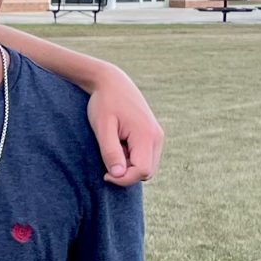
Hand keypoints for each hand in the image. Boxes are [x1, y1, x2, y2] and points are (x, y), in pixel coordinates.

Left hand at [85, 70, 163, 185]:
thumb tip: (118, 175)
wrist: (112, 82)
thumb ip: (110, 152)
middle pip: (147, 172)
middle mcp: (157, 137)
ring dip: (129, 166)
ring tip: (114, 147)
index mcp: (146, 135)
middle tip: (108, 157)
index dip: (123, 179)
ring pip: (147, 167)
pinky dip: (132, 158)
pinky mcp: (153, 135)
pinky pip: (146, 158)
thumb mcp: (102, 127)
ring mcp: (157, 136)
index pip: (142, 171)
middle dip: (127, 173)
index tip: (104, 174)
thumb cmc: (104, 103)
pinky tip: (120, 144)